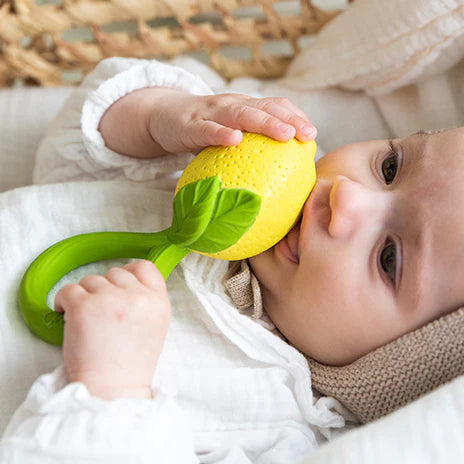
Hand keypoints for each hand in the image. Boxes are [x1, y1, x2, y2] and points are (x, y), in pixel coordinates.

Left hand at [54, 260, 170, 399]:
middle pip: (115, 273)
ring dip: (85, 296)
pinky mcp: (84, 306)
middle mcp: (137, 297)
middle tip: (100, 312)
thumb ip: (146, 301)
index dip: (129, 272)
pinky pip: (68, 289)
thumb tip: (125, 283)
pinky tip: (67, 316)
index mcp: (158, 302)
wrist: (112, 391)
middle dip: (105, 289)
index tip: (117, 285)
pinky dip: (63, 301)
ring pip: (91, 280)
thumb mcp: (155, 327)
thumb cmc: (130, 365)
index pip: (145, 267)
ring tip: (86, 320)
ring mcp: (110, 299)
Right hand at [149, 89, 316, 153]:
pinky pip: (206, 128)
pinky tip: (234, 139)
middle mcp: (232, 105)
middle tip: (308, 134)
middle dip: (288, 119)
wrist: (163, 116)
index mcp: (244, 107)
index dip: (295, 116)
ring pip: (240, 114)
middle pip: (264, 108)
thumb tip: (276, 177)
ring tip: (285, 134)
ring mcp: (211, 112)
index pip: (274, 106)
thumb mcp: (229, 134)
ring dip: (264, 122)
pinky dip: (220, 132)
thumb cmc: (203, 130)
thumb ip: (250, 148)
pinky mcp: (190, 124)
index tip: (313, 134)